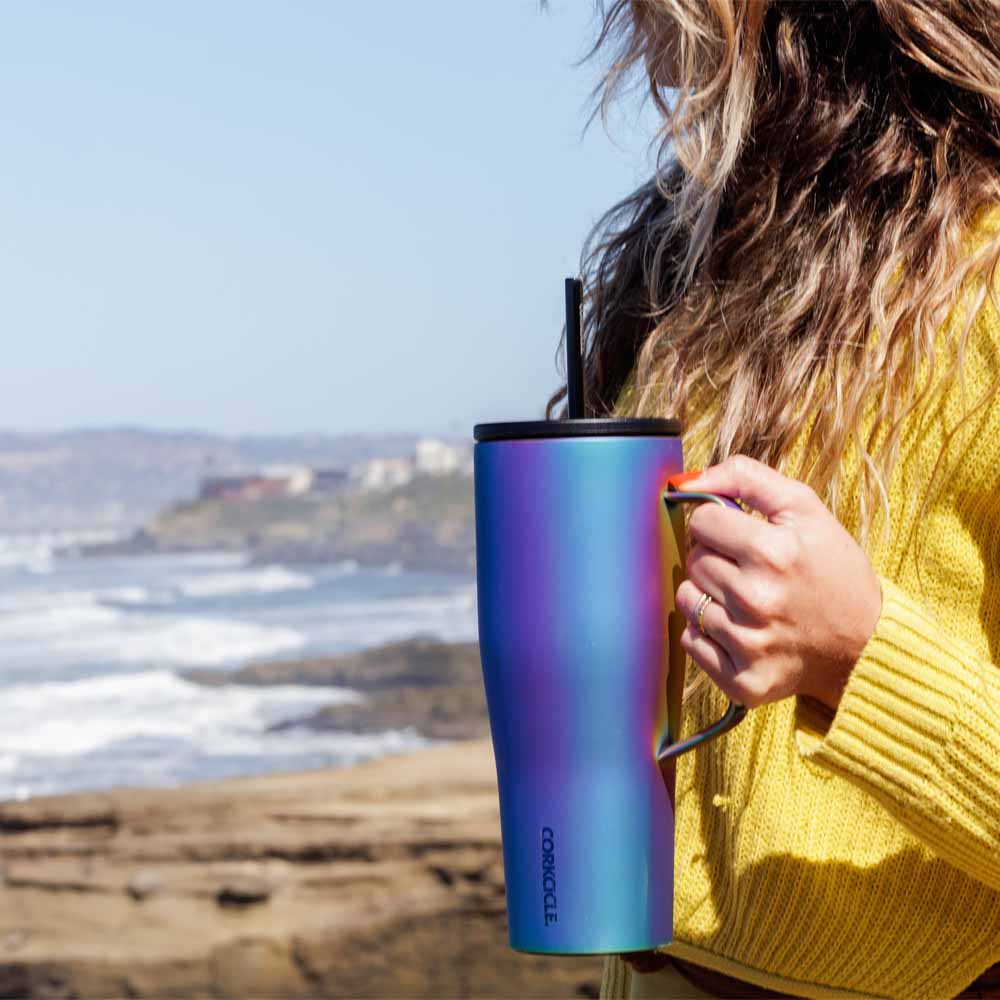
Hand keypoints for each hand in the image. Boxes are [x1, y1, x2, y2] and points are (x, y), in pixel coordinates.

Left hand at [672, 455, 882, 711]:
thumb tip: (687, 480)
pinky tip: (742, 629)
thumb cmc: (832, 569)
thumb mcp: (804, 509)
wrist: (866, 645)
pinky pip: (690, 641)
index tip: (742, 535)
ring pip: (687, 599)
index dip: (719, 523)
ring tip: (746, 599)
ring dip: (708, 594)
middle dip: (716, 558)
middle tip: (751, 569)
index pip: (701, 521)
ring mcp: (747, 644)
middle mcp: (756, 599)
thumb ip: (746, 478)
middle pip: (693, 559)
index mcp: (772, 552)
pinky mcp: (742, 680)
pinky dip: (708, 633)